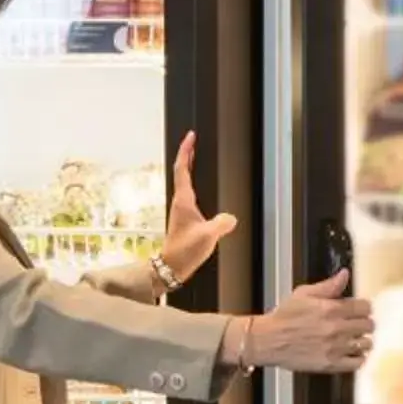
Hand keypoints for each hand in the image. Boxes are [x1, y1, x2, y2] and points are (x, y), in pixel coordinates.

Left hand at [161, 132, 237, 284]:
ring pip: (185, 183)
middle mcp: (180, 202)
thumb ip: (221, 224)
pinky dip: (195, 184)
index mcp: (184, 201)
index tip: (190, 137)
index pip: (183, 169)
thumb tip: (231, 217)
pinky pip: (190, 195)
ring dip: (190, 169)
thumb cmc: (184, 251)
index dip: (186, 151)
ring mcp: (182, 210)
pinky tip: (203, 190)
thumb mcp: (208, 236)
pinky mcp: (185, 219)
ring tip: (197, 158)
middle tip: (194, 141)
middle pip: (182, 172)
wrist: (172, 267)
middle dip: (188, 155)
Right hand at [241, 269, 372, 374]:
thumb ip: (328, 286)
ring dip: (362, 340)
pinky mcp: (331, 364)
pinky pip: (357, 362)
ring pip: (366, 343)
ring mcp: (335, 348)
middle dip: (365, 323)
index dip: (364, 307)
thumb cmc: (284, 317)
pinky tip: (352, 353)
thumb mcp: (303, 294)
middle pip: (368, 325)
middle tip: (357, 324)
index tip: (360, 310)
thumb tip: (345, 274)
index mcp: (331, 309)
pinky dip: (359, 357)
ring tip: (354, 339)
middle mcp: (336, 328)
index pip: (365, 307)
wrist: (268, 340)